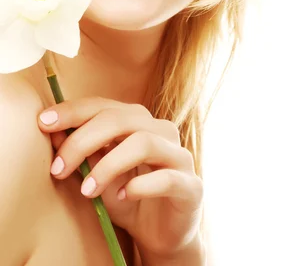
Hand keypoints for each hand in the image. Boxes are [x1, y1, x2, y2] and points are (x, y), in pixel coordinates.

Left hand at [38, 97, 203, 256]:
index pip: (103, 105)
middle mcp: (160, 130)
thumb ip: (82, 151)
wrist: (162, 234)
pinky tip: (123, 197)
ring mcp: (179, 155)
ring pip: (143, 142)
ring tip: (87, 190)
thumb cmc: (128, 196)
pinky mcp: (191, 185)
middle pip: (120, 119)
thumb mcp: (97, 173)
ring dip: (108, 165)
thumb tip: (52, 130)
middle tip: (58, 168)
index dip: (72, 111)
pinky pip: (166, 178)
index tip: (43, 123)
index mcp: (137, 121)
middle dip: (83, 140)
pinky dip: (139, 187)